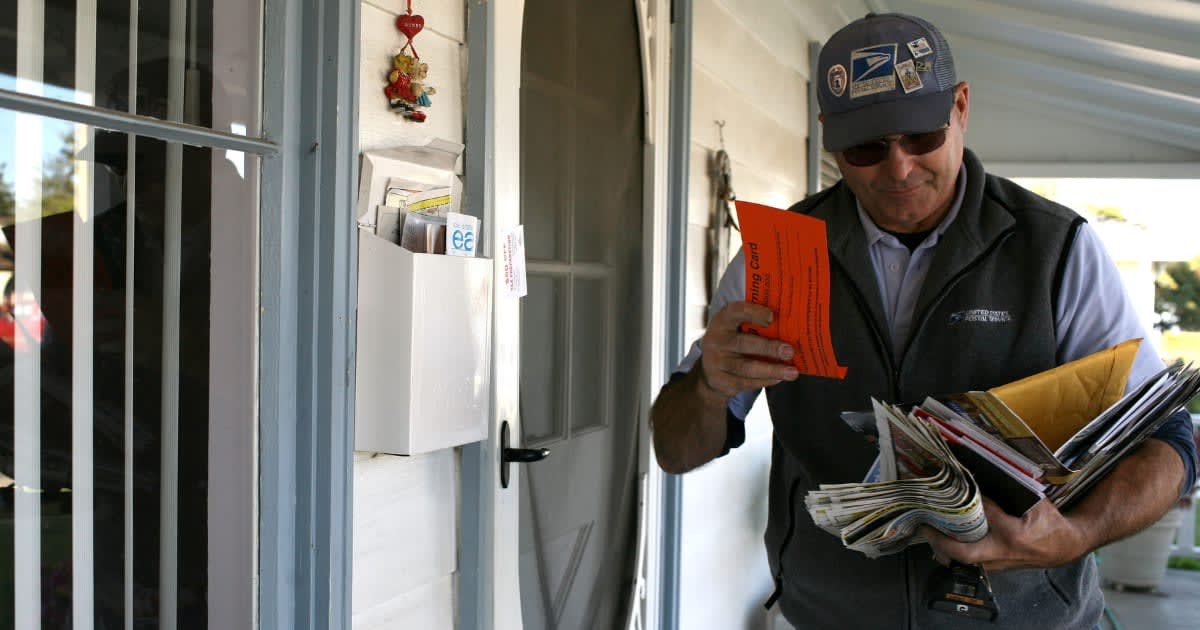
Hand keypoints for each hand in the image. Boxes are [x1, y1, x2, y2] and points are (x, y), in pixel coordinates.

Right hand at [695, 301, 798, 400]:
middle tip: (790, 351)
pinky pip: (746, 382)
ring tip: (792, 372)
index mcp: (722, 322)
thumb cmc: (733, 342)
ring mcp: (716, 363)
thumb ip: (756, 325)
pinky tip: (779, 378)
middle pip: (743, 344)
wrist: (709, 371)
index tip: (772, 316)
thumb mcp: (736, 329)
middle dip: (768, 348)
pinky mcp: (721, 382)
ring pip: (747, 368)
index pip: (735, 312)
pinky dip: (765, 381)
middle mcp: (715, 341)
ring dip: (772, 370)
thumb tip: (791, 324)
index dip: (753, 313)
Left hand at [925, 498, 1087, 570]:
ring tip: (927, 528)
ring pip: (963, 560)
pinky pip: (969, 561)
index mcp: (1015, 534)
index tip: (950, 487)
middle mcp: (1003, 552)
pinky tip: (941, 538)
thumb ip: (1012, 490)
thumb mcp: (1036, 502)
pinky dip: (954, 551)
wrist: (1065, 547)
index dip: (966, 502)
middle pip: (964, 552)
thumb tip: (983, 472)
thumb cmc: (1050, 522)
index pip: (983, 516)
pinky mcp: (996, 567)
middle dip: (941, 540)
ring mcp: (998, 563)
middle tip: (924, 524)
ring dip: (942, 547)